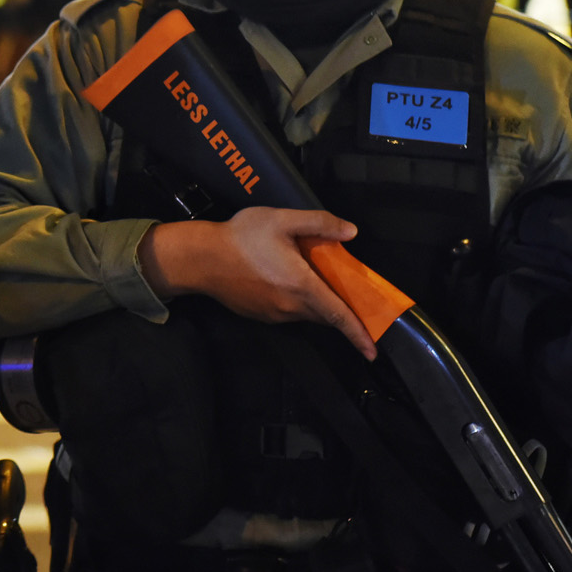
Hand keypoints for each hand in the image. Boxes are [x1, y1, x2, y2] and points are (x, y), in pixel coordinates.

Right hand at [140, 208, 376, 358]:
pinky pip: (287, 313)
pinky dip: (295, 302)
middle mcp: (290, 307)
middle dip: (340, 311)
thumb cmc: (240, 238)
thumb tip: (350, 231)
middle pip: (325, 315)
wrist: (199, 259)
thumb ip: (319, 223)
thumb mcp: (281, 220)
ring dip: (315, 302)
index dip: (359, 334)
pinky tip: (283, 281)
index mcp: (302, 286)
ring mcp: (273, 314)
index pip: (339, 316)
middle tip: (347, 295)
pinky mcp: (259, 315)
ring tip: (309, 278)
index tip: (372, 351)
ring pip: (306, 314)